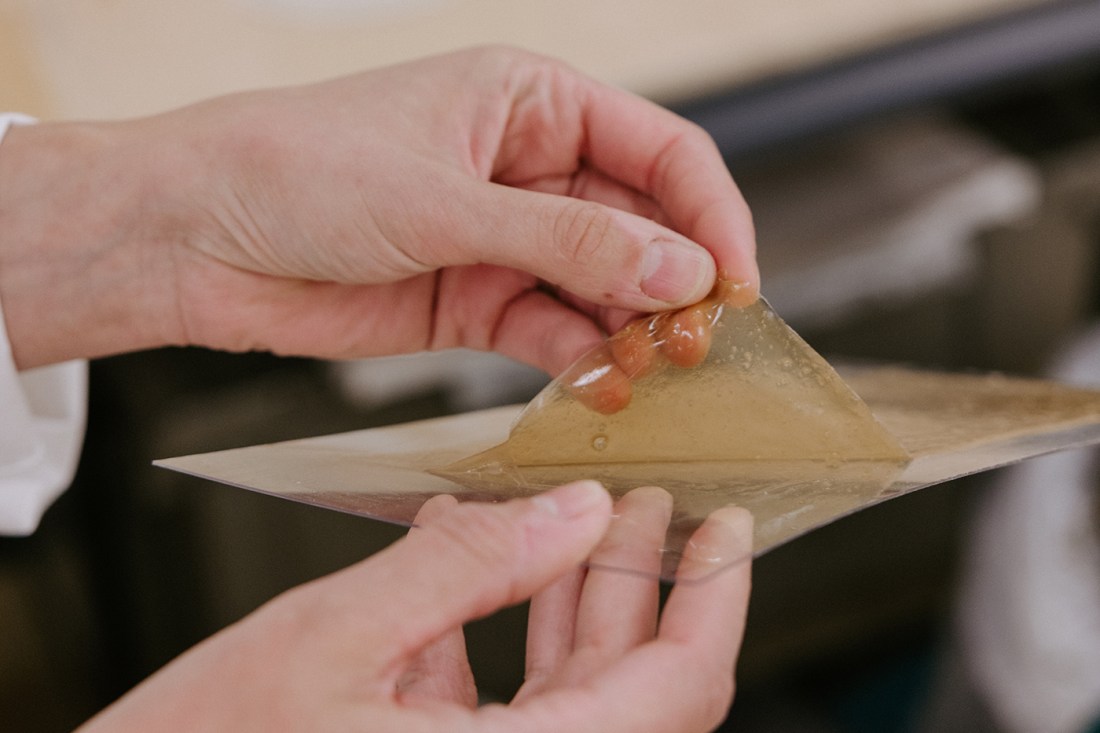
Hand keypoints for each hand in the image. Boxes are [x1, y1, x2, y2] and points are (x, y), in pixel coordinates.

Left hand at [0, 46, 756, 371]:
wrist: (195, 239)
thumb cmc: (298, 170)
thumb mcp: (445, 199)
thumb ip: (569, 240)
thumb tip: (679, 268)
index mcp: (531, 101)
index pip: (661, 152)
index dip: (710, 215)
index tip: (735, 281)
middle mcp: (529, 169)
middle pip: (643, 227)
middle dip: (675, 285)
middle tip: (694, 342)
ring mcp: (505, 240)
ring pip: (603, 288)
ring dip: (631, 331)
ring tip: (648, 371)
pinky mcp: (475, 302)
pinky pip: (552, 332)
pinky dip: (579, 360)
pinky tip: (598, 385)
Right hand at [77, 482, 752, 732]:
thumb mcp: (331, 640)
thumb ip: (463, 569)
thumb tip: (570, 511)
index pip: (675, 694)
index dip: (714, 602)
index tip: (729, 529)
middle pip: (630, 684)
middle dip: (640, 578)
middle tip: (645, 494)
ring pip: (571, 687)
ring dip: (576, 597)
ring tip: (577, 512)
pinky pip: (503, 698)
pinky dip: (500, 624)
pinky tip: (477, 557)